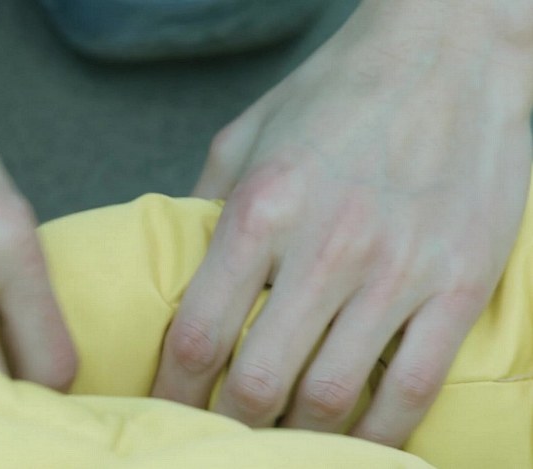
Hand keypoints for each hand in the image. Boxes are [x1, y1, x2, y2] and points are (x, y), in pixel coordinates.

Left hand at [153, 0, 532, 446]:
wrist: (452, 52)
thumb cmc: (339, 92)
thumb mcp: (247, 136)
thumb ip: (203, 207)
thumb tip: (178, 271)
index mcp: (261, 208)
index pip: (199, 334)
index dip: (174, 390)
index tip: (165, 409)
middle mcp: (325, 247)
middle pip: (258, 381)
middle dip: (228, 425)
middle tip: (218, 434)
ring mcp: (397, 270)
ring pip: (331, 397)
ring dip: (295, 436)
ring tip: (277, 439)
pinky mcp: (458, 284)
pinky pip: (412, 387)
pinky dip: (380, 433)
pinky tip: (355, 442)